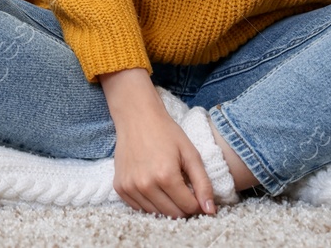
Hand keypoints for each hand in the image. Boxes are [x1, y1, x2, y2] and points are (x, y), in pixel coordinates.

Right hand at [100, 68, 213, 217]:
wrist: (136, 117)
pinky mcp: (120, 187)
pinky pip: (139, 208)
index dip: (197, 204)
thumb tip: (210, 211)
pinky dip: (150, 204)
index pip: (189, 207)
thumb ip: (203, 183)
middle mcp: (145, 185)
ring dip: (166, 207)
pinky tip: (154, 188)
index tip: (197, 194)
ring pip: (155, 214)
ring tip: (169, 188)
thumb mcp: (190, 154)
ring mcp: (130, 187)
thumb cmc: (166, 132)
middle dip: (183, 207)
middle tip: (184, 192)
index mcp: (165, 175)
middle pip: (173, 214)